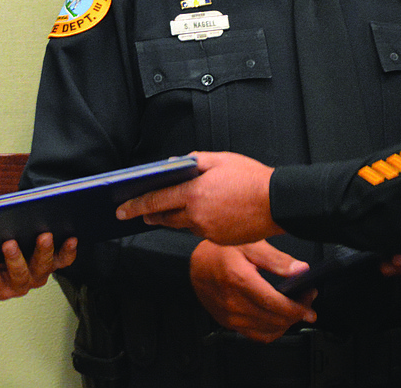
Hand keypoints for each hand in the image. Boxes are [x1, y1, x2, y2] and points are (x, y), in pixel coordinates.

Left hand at [0, 233, 76, 300]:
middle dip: (44, 250)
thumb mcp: (14, 235)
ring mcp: (16, 286)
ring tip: (9, 244)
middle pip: (42, 265)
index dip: (68, 251)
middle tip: (45, 236)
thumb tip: (26, 208)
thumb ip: (22, 226)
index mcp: (42, 262)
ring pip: (20, 274)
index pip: (61, 259)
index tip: (72, 238)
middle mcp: (33, 276)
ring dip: (15, 259)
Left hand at [116, 152, 283, 244]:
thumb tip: (175, 164)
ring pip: (183, 225)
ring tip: (169, 211)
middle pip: (165, 218)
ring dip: (174, 218)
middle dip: (150, 215)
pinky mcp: (220, 240)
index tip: (120, 210)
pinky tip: (202, 214)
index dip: (135, 206)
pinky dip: (196, 223)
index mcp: (194, 194)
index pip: (155, 201)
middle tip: (140, 213)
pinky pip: (201, 231)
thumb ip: (193, 161)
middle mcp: (197, 216)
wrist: (279, 202)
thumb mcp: (220, 160)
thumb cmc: (251, 178)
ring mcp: (209, 231)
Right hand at [190, 239, 317, 342]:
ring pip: (267, 331)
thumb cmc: (219, 251)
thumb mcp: (249, 245)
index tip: (309, 306)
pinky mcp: (226, 322)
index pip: (276, 304)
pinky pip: (255, 335)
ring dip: (285, 323)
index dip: (298, 308)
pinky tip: (277, 320)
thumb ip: (276, 259)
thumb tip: (300, 270)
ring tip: (292, 309)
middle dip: (296, 313)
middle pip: (274, 319)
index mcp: (239, 280)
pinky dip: (271, 331)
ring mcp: (228, 315)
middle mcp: (233, 301)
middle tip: (305, 300)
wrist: (195, 262)